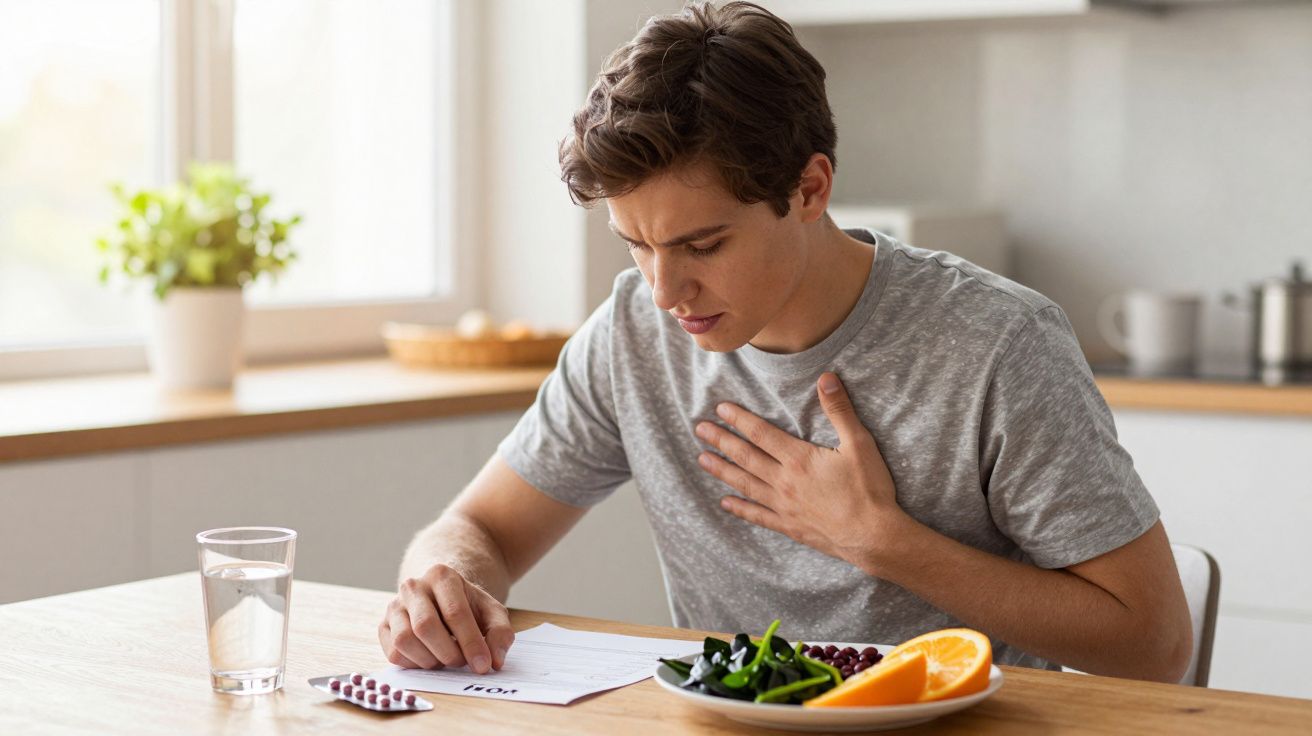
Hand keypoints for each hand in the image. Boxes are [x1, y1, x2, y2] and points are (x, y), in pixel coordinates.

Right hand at [378, 563, 514, 673]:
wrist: (443, 596)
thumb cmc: (469, 606)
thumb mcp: (492, 612)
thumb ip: (500, 633)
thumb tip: (495, 661)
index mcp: (442, 576)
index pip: (455, 612)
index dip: (471, 643)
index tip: (483, 665)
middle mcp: (413, 586)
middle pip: (425, 626)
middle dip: (448, 653)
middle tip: (462, 663)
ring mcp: (394, 606)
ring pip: (404, 640)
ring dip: (429, 660)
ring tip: (446, 658)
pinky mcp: (383, 626)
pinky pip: (393, 653)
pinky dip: (414, 663)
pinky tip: (430, 657)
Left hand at [693, 371, 906, 567]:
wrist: (874, 536)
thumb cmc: (869, 489)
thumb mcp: (859, 444)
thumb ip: (840, 410)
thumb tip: (826, 379)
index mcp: (799, 459)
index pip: (761, 434)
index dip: (740, 419)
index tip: (720, 409)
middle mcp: (785, 482)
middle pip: (746, 457)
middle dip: (722, 441)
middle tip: (700, 429)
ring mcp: (784, 506)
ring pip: (745, 484)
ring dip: (723, 470)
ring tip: (702, 460)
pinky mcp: (789, 526)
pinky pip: (758, 516)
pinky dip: (740, 508)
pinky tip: (725, 503)